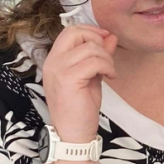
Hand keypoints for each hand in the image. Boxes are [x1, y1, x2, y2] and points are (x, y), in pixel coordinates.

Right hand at [41, 25, 116, 142]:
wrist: (73, 133)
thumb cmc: (80, 107)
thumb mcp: (91, 75)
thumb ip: (98, 55)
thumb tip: (111, 37)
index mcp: (54, 59)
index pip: (69, 31)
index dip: (90, 31)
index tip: (106, 39)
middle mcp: (52, 61)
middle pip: (76, 32)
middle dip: (97, 40)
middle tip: (107, 58)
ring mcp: (58, 69)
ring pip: (90, 48)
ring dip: (107, 58)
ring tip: (109, 72)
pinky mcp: (68, 79)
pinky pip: (94, 62)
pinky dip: (107, 66)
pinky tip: (109, 77)